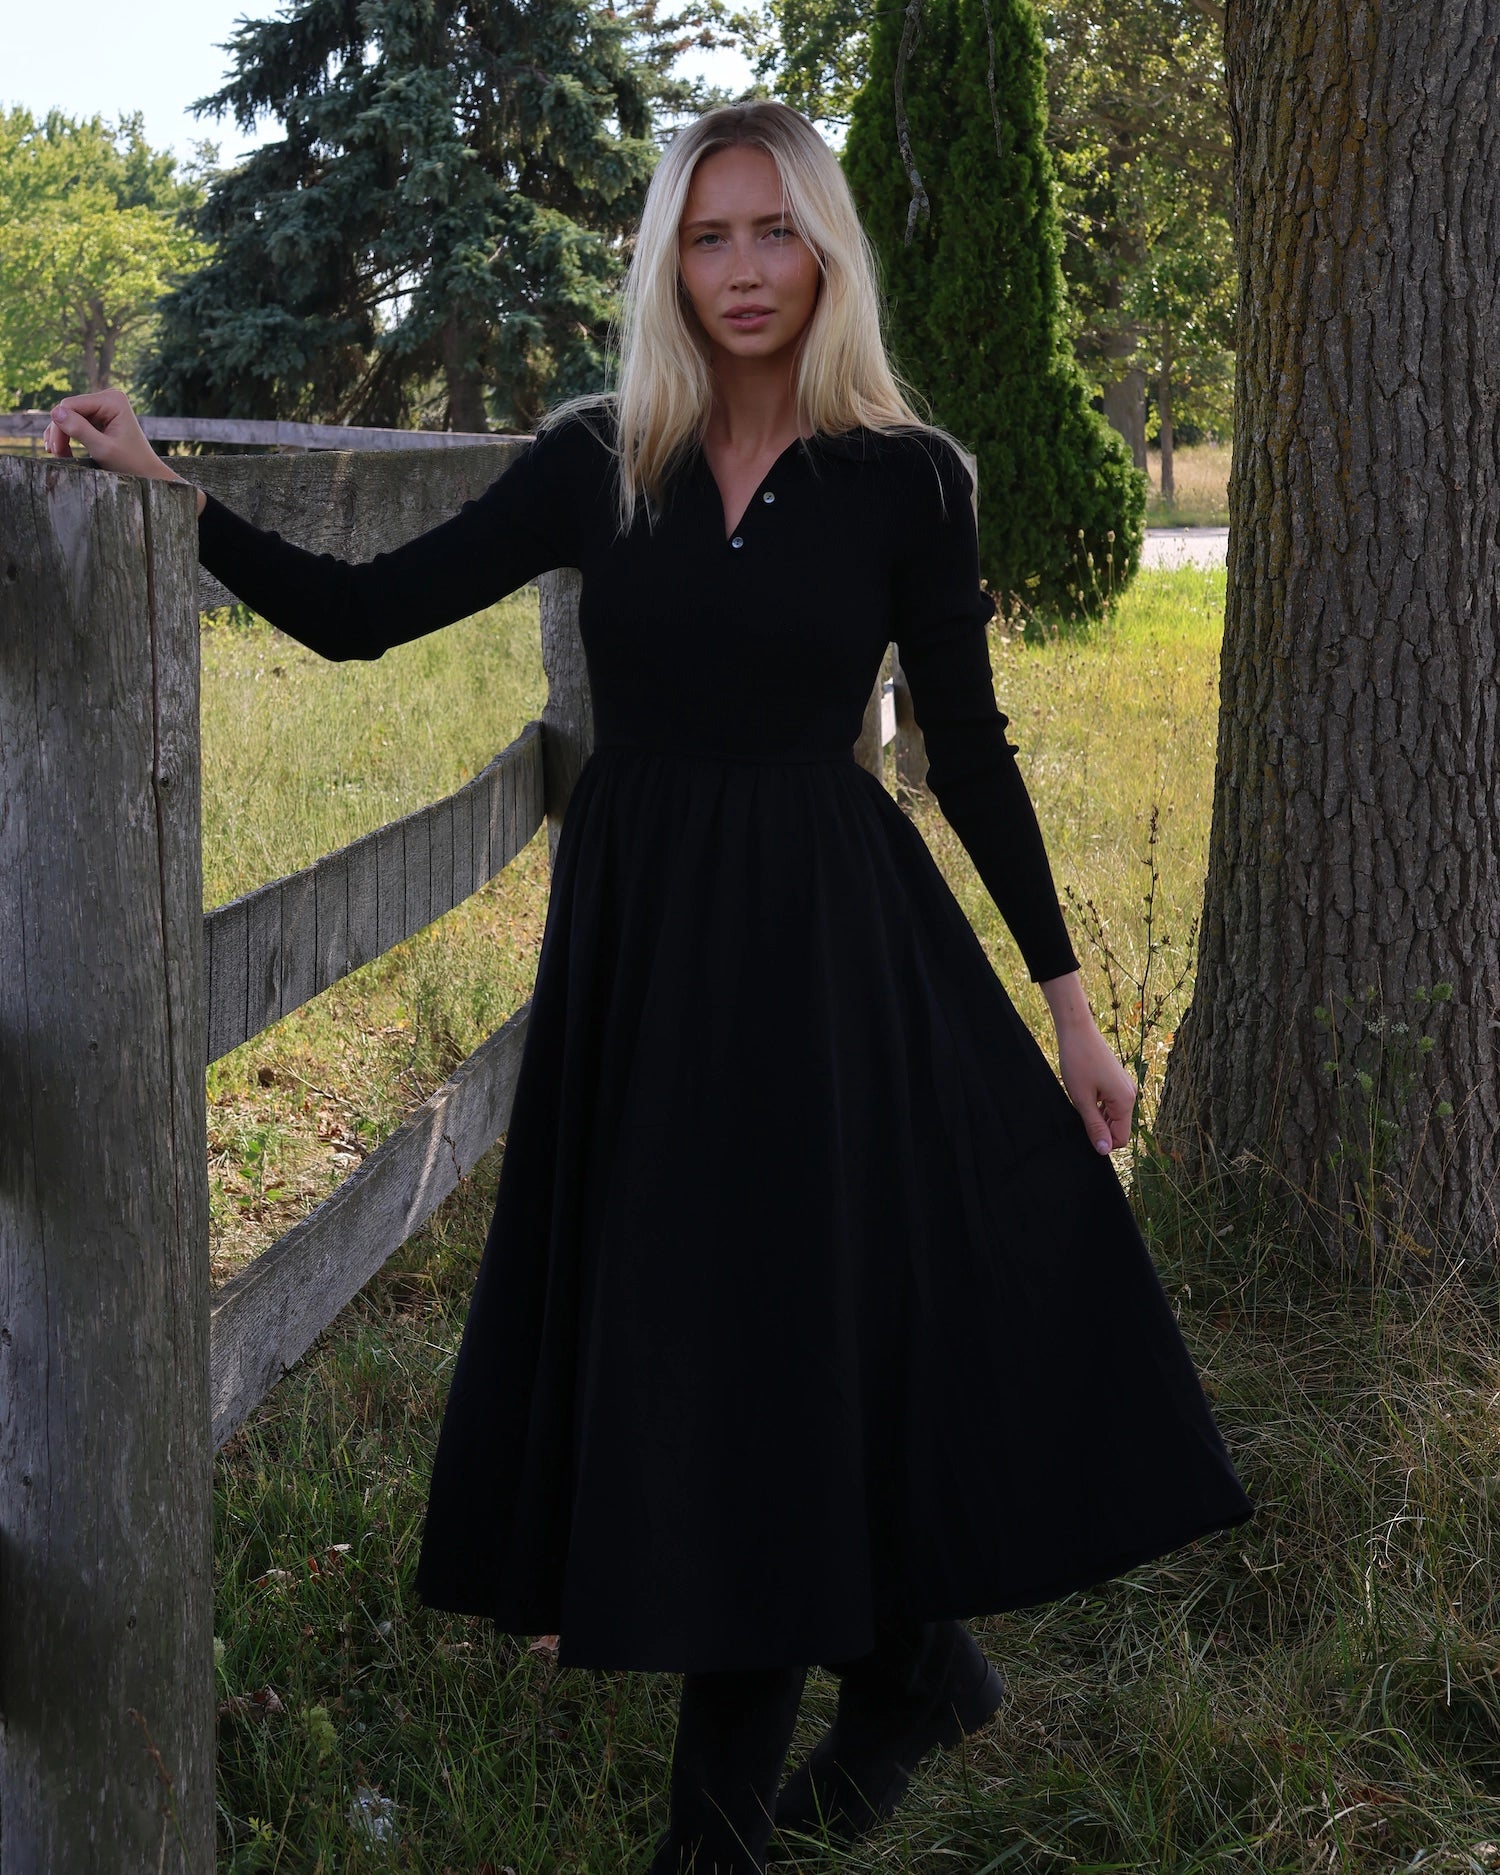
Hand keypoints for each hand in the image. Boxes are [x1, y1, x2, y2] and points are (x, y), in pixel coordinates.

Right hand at [44, 388, 168, 479]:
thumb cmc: (130, 464)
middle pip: (68, 410)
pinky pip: (75, 422)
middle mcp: (107, 398)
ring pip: (68, 417)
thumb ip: (79, 430)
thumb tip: (55, 411)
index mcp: (112, 400)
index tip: (56, 450)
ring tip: (60, 456)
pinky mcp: (99, 417)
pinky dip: (67, 436)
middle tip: (56, 455)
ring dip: (61, 436)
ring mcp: (102, 406)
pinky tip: (62, 450)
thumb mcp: (103, 449)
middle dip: (60, 433)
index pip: (70, 405)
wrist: (147, 474)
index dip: (59, 426)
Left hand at [1056, 1021, 1136, 1154]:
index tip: (1083, 1130)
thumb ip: (1094, 1126)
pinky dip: (1098, 1106)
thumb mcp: (1082, 1099)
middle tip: (1079, 1112)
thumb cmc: (1078, 1062)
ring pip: (1114, 1115)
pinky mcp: (1117, 1081)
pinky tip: (1083, 1095)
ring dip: (1097, 1116)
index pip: (1121, 1138)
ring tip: (1080, 1101)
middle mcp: (1131, 1094)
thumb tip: (1104, 1151)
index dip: (1102, 1141)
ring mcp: (1125, 1086)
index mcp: (1125, 1101)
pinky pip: (1111, 1103)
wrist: (1077, 1030)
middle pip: (1118, 1127)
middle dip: (1100, 1128)